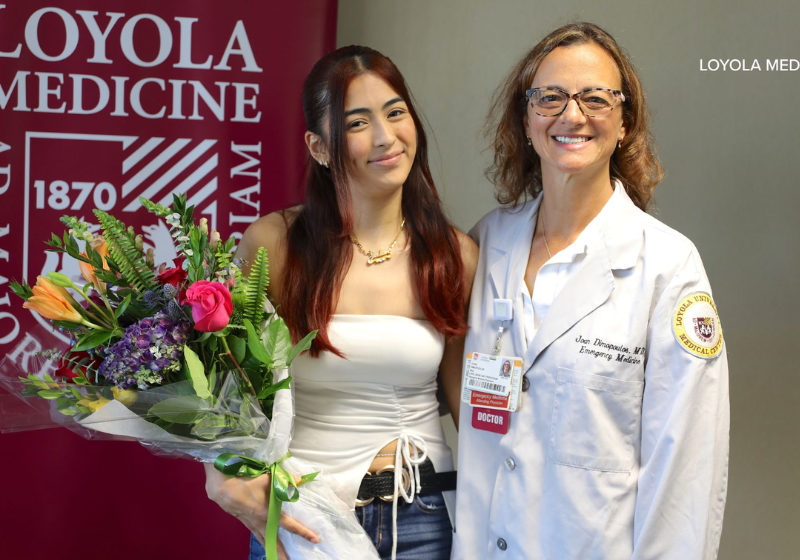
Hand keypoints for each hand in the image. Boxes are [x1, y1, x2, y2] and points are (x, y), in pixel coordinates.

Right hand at [203, 463, 318, 558]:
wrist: (220, 486)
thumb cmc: (244, 481)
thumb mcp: (266, 478)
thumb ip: (283, 480)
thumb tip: (299, 480)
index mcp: (267, 513)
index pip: (289, 525)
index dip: (302, 532)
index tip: (314, 539)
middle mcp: (259, 522)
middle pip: (274, 540)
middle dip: (282, 552)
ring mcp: (250, 523)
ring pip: (263, 539)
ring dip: (271, 549)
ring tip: (277, 559)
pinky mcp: (243, 521)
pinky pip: (255, 533)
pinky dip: (261, 539)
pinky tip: (264, 542)